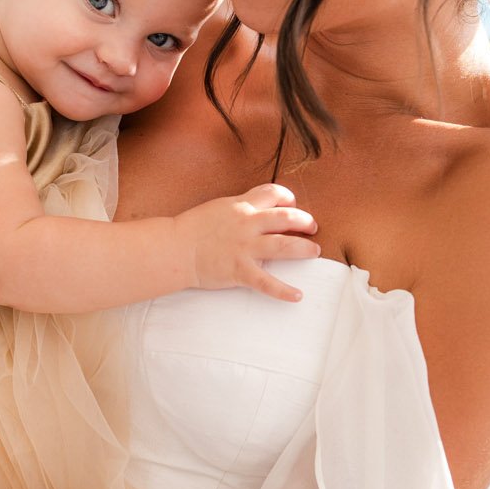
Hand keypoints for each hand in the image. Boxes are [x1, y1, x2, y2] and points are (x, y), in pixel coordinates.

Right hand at [176, 184, 320, 302]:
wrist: (174, 249)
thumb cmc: (192, 229)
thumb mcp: (218, 208)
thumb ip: (240, 207)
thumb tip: (256, 208)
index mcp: (241, 207)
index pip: (273, 193)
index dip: (288, 197)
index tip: (292, 204)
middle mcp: (247, 225)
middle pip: (286, 217)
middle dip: (305, 221)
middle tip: (313, 227)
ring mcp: (244, 248)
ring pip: (284, 246)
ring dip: (304, 248)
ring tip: (315, 251)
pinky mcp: (239, 271)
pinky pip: (266, 283)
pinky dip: (284, 291)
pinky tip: (297, 296)